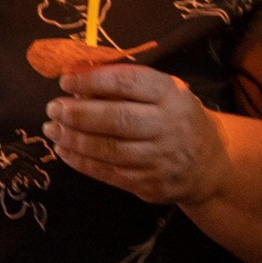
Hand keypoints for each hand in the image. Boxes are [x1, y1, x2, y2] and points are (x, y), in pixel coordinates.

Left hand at [47, 61, 227, 206]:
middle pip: (118, 119)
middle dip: (79, 114)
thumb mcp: (163, 92)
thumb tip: (76, 78)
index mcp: (171, 95)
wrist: (210, 164)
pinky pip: (109, 174)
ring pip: (110, 150)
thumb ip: (125, 83)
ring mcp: (161, 159)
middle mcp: (168, 126)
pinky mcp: (150, 185)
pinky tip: (63, 149)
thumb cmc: (175, 118)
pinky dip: (81, 162)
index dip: (93, 80)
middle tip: (53, 108)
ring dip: (74, 139)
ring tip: (52, 128)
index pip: (128, 82)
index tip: (65, 81)